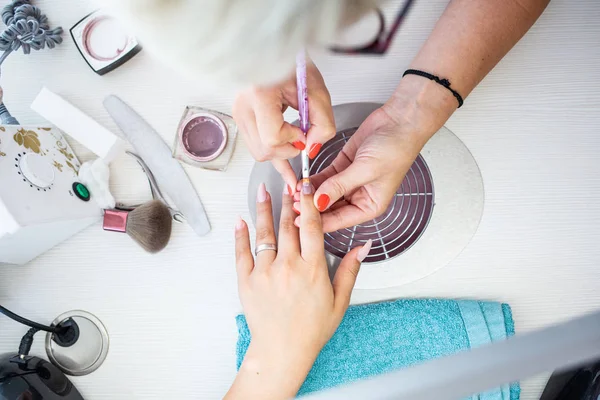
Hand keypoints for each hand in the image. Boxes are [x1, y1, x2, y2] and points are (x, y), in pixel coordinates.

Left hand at [225, 182, 371, 399]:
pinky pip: (241, 252)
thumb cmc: (311, 330)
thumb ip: (350, 270)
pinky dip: (240, 234)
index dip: (308, 203)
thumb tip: (363, 246)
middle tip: (287, 183)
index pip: (310, 226)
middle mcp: (287, 266)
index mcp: (312, 268)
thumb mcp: (339, 301)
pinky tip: (240, 220)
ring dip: (263, 209)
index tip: (306, 186)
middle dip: (287, 201)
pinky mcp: (246, 281)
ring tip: (263, 190)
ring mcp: (264, 272)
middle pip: (286, 225)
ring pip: (264, 233)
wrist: (282, 351)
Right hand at [232, 62, 335, 193]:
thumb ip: (322, 122)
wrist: (274, 51)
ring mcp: (239, 113)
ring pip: (258, 152)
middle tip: (302, 137)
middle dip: (288, 150)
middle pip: (264, 150)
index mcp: (260, 94)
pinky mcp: (240, 117)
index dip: (292, 139)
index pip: (272, 137)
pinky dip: (272, 150)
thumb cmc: (292, 63)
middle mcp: (244, 106)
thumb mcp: (316, 90)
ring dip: (280, 152)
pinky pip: (255, 145)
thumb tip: (313, 146)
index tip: (303, 130)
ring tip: (295, 144)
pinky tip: (283, 155)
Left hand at [292, 104, 431, 232]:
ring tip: (294, 193)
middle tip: (293, 205)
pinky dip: (312, 179)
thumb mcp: (366, 170)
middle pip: (329, 209)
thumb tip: (318, 201)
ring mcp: (350, 181)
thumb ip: (339, 186)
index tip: (300, 220)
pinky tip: (300, 181)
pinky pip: (324, 177)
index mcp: (370, 206)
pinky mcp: (343, 166)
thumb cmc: (396, 147)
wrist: (401, 120)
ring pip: (324, 193)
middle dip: (311, 207)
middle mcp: (360, 197)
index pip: (339, 220)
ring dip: (309, 193)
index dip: (318, 221)